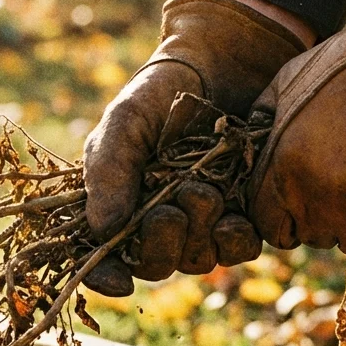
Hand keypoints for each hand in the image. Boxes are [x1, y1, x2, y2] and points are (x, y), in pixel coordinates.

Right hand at [81, 0, 306, 296]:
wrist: (223, 63)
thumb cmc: (162, 90)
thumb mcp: (125, 122)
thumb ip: (109, 171)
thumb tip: (102, 229)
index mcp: (117, 205)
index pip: (102, 258)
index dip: (106, 277)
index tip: (120, 282)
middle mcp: (156, 221)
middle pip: (154, 266)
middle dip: (161, 244)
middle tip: (170, 211)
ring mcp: (202, 222)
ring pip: (199, 261)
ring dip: (200, 234)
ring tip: (204, 190)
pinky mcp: (243, 214)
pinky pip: (240, 249)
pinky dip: (236, 236)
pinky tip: (235, 211)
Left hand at [247, 0, 345, 276]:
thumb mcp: (288, 82)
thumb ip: (261, 124)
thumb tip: (245, 149)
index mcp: (285, 174)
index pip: (268, 224)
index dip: (282, 211)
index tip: (298, 196)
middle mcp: (322, 205)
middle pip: (310, 234)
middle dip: (320, 213)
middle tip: (344, 180)